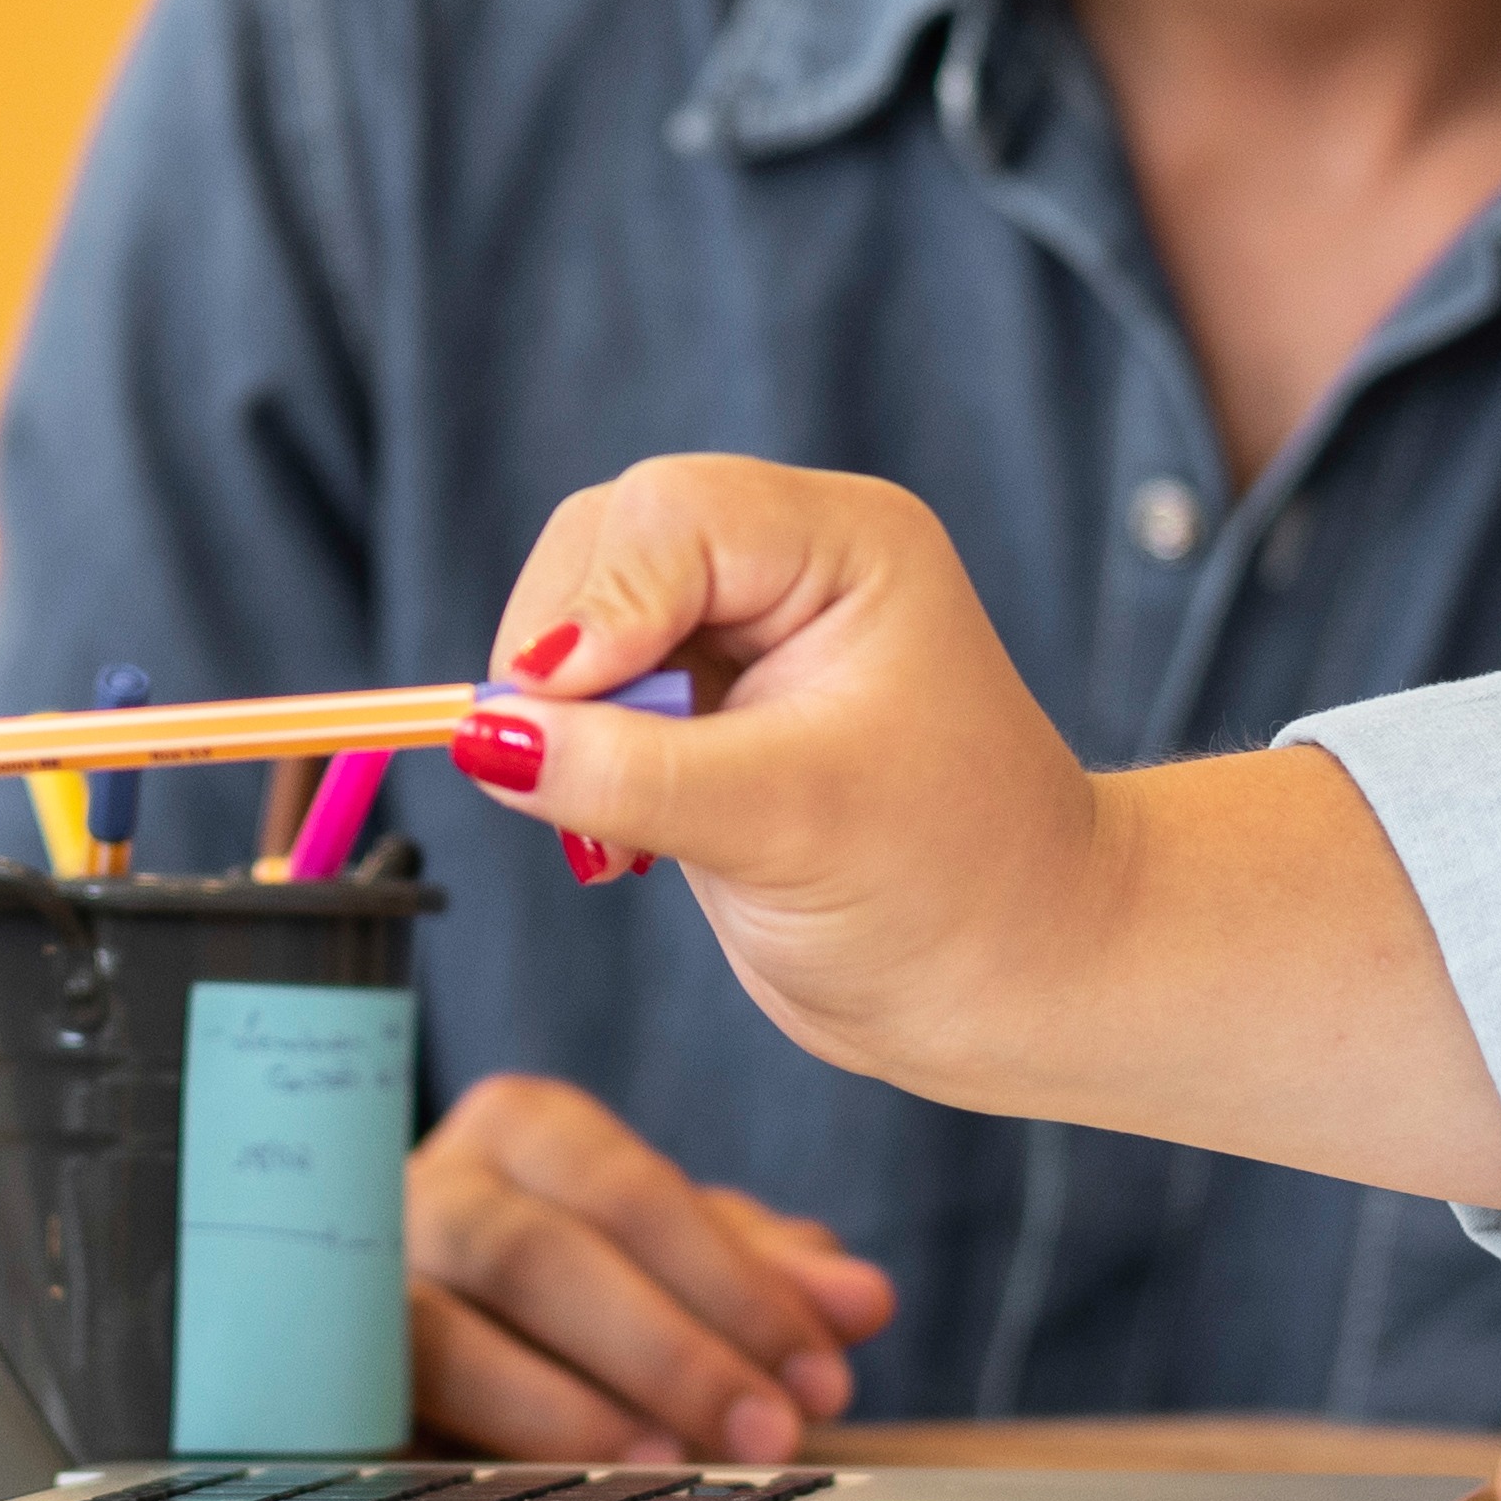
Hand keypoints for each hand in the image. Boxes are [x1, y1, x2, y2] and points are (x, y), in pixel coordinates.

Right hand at [404, 1073, 899, 1464]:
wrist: (417, 1334)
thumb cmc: (575, 1285)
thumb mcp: (681, 1268)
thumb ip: (762, 1276)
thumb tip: (860, 1300)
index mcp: (523, 1130)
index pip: (628, 1191)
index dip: (731, 1284)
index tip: (820, 1368)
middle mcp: (428, 1188)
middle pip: (536, 1254)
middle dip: (667, 1349)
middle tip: (769, 1428)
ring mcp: (356, 1286)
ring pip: (441, 1336)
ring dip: (561, 1408)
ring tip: (662, 1462)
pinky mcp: (321, 1383)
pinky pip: (378, 1417)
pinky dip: (469, 1451)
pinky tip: (542, 1493)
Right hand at [463, 454, 1500, 1196]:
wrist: (1019, 983)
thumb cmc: (949, 894)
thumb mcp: (784, 826)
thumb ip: (627, 772)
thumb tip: (481, 734)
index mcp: (844, 546)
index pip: (667, 517)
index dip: (592, 608)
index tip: (555, 716)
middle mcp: (793, 566)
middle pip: (605, 549)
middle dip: (565, 661)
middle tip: (572, 780)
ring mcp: (748, 634)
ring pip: (583, 621)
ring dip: (565, 718)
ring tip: (613, 827)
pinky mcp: (710, 709)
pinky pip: (593, 696)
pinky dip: (578, 759)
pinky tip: (623, 838)